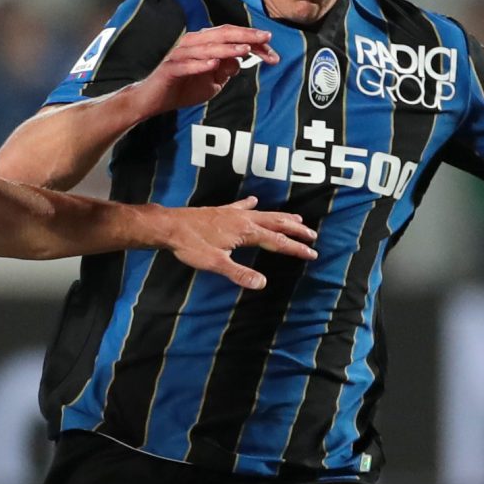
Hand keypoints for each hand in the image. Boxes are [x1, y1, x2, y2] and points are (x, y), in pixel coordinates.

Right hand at [131, 25, 272, 115]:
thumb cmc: (183, 87)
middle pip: (222, 35)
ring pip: (206, 47)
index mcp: (204, 43)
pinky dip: (200, 64)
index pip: (231, 36)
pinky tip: (213, 64)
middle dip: (245, 36)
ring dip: (226, 48)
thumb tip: (242, 59)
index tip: (271, 47)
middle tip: (265, 38)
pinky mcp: (170, 68)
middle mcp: (192, 43)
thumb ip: (227, 70)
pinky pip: (186, 64)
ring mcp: (180, 54)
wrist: (153, 100)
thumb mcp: (213, 81)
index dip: (252, 40)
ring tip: (245, 49)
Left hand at [155, 197, 317, 289]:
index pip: (277, 242)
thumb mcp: (215, 264)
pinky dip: (251, 204)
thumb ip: (239, 274)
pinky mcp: (222, 212)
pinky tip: (254, 200)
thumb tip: (261, 283)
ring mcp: (233, 213)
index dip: (296, 249)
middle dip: (296, 230)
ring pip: (264, 214)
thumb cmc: (191, 245)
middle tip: (312, 236)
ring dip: (281, 217)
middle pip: (276, 223)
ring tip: (296, 219)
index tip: (312, 254)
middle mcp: (244, 219)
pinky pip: (242, 207)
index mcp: (246, 232)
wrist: (170, 226)